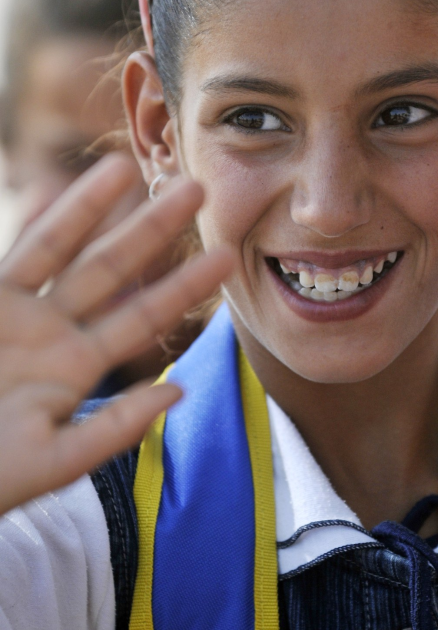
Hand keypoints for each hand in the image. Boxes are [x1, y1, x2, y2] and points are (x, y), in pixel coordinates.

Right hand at [0, 153, 232, 515]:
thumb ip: (111, 430)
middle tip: (197, 188)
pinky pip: (17, 256)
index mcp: (76, 370)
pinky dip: (37, 222)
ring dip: (92, 208)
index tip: (225, 257)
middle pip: (110, 270)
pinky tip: (55, 185)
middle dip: (151, 230)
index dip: (183, 287)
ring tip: (127, 166)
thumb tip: (177, 392)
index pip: (141, 318)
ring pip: (60, 250)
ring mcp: (13, 312)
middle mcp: (51, 333)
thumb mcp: (49, 462)